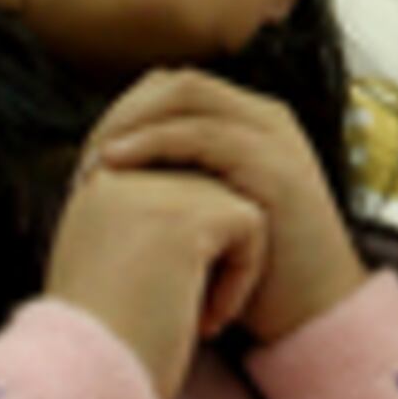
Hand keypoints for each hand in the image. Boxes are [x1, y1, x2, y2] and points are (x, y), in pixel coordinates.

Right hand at [45, 144, 268, 398]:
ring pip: (232, 202)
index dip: (187, 237)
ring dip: (228, 265)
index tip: (164, 297)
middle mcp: (118, 172)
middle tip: (181, 312)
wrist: (83, 386)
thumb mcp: (113, 267)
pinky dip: (242, 276)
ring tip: (193, 316)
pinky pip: (251, 224)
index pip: (174, 179)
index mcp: (96, 183)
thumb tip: (197, 210)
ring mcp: (151, 188)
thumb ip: (143, 224)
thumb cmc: (103, 343)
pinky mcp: (187, 217)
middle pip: (206, 185)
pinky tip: (205, 320)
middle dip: (211, 249)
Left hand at [87, 68, 369, 343]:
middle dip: (122, 115)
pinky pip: (204, 135)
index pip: (172, 92)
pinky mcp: (275, 165)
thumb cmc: (255, 274)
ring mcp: (273, 137)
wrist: (314, 314)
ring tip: (93, 164)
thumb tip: (107, 175)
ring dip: (130, 124)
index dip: (124, 115)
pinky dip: (153, 143)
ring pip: (187, 96)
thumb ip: (179, 182)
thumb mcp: (211, 213)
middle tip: (83, 161)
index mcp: (249, 124)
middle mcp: (264, 119)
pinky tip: (117, 164)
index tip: (85, 160)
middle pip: (176, 85)